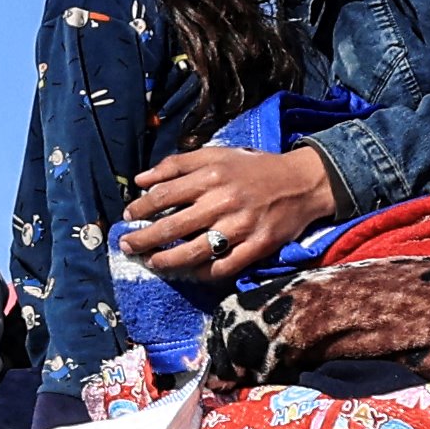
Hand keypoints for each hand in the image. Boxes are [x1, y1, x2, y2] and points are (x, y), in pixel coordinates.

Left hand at [124, 143, 338, 278]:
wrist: (302, 182)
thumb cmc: (254, 168)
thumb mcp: (217, 155)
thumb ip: (178, 164)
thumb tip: (141, 179)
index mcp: (210, 176)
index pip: (163, 195)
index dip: (140, 208)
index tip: (128, 216)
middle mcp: (222, 202)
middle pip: (172, 226)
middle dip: (143, 239)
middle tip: (127, 246)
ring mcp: (239, 228)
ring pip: (193, 252)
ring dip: (166, 261)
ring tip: (152, 262)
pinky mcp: (256, 247)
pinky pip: (222, 268)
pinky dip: (202, 273)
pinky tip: (189, 272)